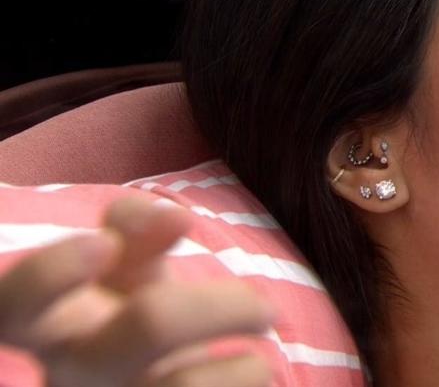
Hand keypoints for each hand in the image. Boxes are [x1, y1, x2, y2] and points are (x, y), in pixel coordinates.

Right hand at [0, 198, 274, 386]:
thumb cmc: (135, 321)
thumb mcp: (129, 273)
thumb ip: (137, 230)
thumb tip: (173, 216)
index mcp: (53, 328)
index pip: (16, 304)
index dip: (52, 272)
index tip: (102, 243)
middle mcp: (75, 375)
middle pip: (152, 324)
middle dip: (222, 304)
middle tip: (266, 307)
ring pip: (190, 384)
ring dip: (248, 365)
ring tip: (259, 359)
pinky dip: (251, 383)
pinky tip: (248, 380)